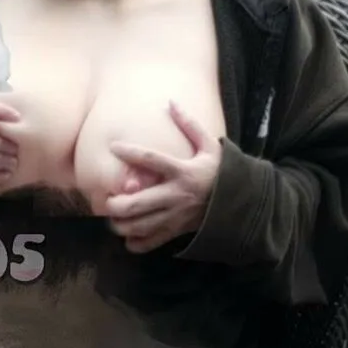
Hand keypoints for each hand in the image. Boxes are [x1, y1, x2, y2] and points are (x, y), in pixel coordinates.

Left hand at [105, 102, 221, 253]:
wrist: (241, 204)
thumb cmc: (221, 172)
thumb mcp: (210, 146)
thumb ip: (190, 125)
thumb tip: (171, 103)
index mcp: (183, 172)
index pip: (152, 160)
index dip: (131, 152)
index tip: (113, 147)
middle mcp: (177, 196)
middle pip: (138, 203)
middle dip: (116, 204)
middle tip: (106, 199)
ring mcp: (176, 217)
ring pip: (141, 226)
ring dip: (121, 225)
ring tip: (113, 218)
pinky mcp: (178, 232)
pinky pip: (152, 242)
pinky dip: (136, 244)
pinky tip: (128, 237)